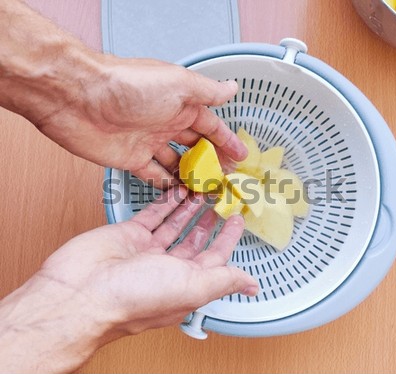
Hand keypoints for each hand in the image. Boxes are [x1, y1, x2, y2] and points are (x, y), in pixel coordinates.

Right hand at [0, 186, 257, 372]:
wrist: (81, 292)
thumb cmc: (134, 298)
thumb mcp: (191, 287)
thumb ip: (223, 280)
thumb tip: (252, 286)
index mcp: (185, 284)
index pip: (215, 258)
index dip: (228, 238)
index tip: (237, 219)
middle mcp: (167, 269)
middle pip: (195, 241)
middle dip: (208, 221)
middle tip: (220, 200)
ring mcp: (146, 251)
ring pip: (174, 225)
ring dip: (189, 209)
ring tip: (203, 191)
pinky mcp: (128, 235)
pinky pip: (151, 215)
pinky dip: (165, 204)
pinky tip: (176, 191)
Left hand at [35, 57, 244, 187]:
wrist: (80, 100)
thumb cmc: (129, 87)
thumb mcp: (178, 84)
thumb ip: (207, 91)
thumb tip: (231, 88)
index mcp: (180, 104)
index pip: (210, 126)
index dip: (226, 140)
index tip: (240, 156)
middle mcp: (166, 123)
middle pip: (195, 147)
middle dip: (211, 161)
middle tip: (225, 178)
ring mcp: (149, 143)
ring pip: (177, 163)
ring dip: (191, 175)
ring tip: (207, 191)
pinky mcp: (131, 159)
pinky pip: (154, 175)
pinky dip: (167, 184)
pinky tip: (178, 193)